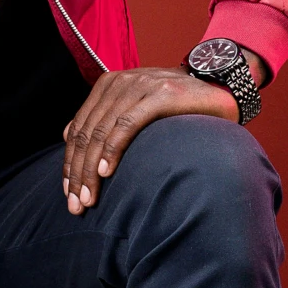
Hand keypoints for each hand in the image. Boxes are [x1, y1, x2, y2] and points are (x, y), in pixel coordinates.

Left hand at [60, 61, 260, 213]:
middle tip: (76, 204)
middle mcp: (119, 82)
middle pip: (87, 133)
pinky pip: (126, 125)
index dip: (70, 164)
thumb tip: (68, 137)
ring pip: (102, 132)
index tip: (69, 195)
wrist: (218, 88)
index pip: (79, 129)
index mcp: (108, 85)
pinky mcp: (159, 94)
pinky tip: (107, 172)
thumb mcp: (136, 109)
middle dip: (78, 173)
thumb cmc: (176, 108)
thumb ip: (105, 120)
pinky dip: (113, 150)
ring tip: (89, 197)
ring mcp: (138, 85)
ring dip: (92, 170)